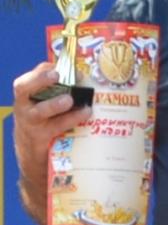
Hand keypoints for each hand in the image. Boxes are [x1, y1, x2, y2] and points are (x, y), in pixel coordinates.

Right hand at [12, 64, 92, 204]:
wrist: (34, 158)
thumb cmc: (45, 125)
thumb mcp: (45, 108)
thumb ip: (59, 92)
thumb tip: (87, 76)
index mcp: (25, 97)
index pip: (28, 78)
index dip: (41, 70)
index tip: (57, 65)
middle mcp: (24, 108)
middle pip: (23, 89)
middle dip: (39, 80)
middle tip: (57, 74)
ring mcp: (30, 125)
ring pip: (38, 112)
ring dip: (54, 104)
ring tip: (69, 100)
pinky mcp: (40, 140)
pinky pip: (55, 129)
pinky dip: (71, 120)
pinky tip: (85, 113)